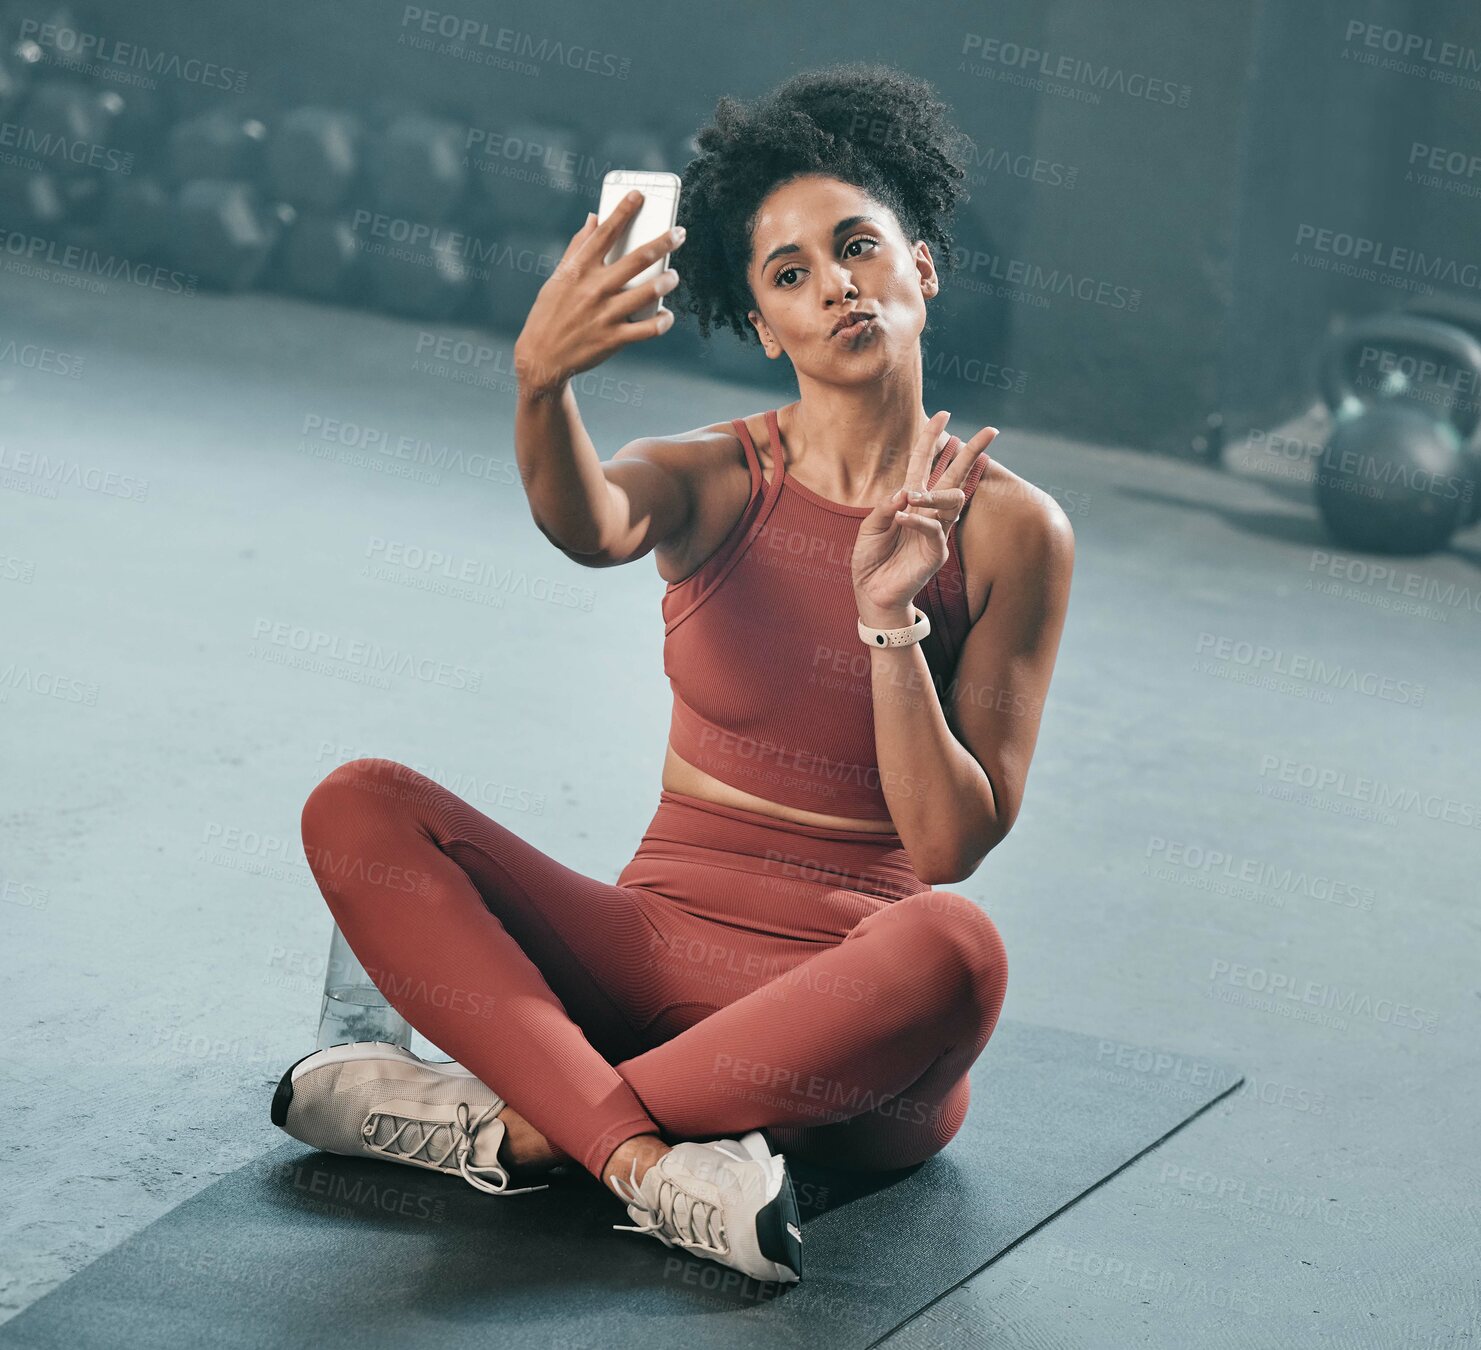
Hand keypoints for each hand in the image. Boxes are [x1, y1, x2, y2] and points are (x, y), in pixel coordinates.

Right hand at [513, 190, 684, 397]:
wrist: (542, 358)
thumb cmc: (551, 313)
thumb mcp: (558, 278)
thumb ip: (578, 248)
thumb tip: (593, 218)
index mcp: (579, 269)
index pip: (605, 233)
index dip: (623, 211)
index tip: (639, 195)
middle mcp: (594, 289)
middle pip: (636, 259)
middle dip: (663, 242)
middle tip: (680, 233)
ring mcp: (605, 315)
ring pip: (647, 292)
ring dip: (666, 281)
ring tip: (673, 276)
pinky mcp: (613, 339)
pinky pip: (647, 329)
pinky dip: (662, 321)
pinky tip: (667, 315)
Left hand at [852, 411, 998, 626]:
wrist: (872, 593)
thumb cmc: (870, 559)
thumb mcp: (870, 528)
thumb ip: (885, 508)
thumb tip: (906, 492)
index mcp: (910, 500)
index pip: (925, 463)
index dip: (932, 438)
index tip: (944, 414)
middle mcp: (928, 511)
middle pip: (955, 475)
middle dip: (972, 452)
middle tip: (992, 431)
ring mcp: (936, 531)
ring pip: (951, 499)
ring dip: (933, 493)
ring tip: (911, 497)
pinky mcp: (936, 551)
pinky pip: (933, 527)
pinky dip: (917, 520)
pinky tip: (902, 518)